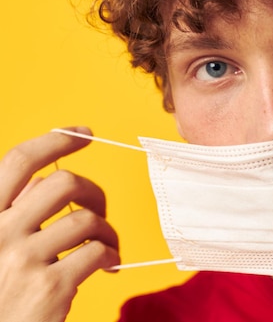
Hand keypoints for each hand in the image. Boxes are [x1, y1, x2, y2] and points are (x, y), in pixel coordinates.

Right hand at [0, 127, 119, 321]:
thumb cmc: (1, 290)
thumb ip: (15, 213)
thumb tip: (48, 182)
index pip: (19, 162)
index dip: (56, 142)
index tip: (83, 133)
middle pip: (63, 183)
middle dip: (93, 191)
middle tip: (101, 209)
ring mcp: (22, 260)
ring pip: (86, 219)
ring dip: (107, 231)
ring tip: (106, 246)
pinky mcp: (49, 288)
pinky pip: (96, 252)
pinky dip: (111, 255)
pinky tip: (107, 265)